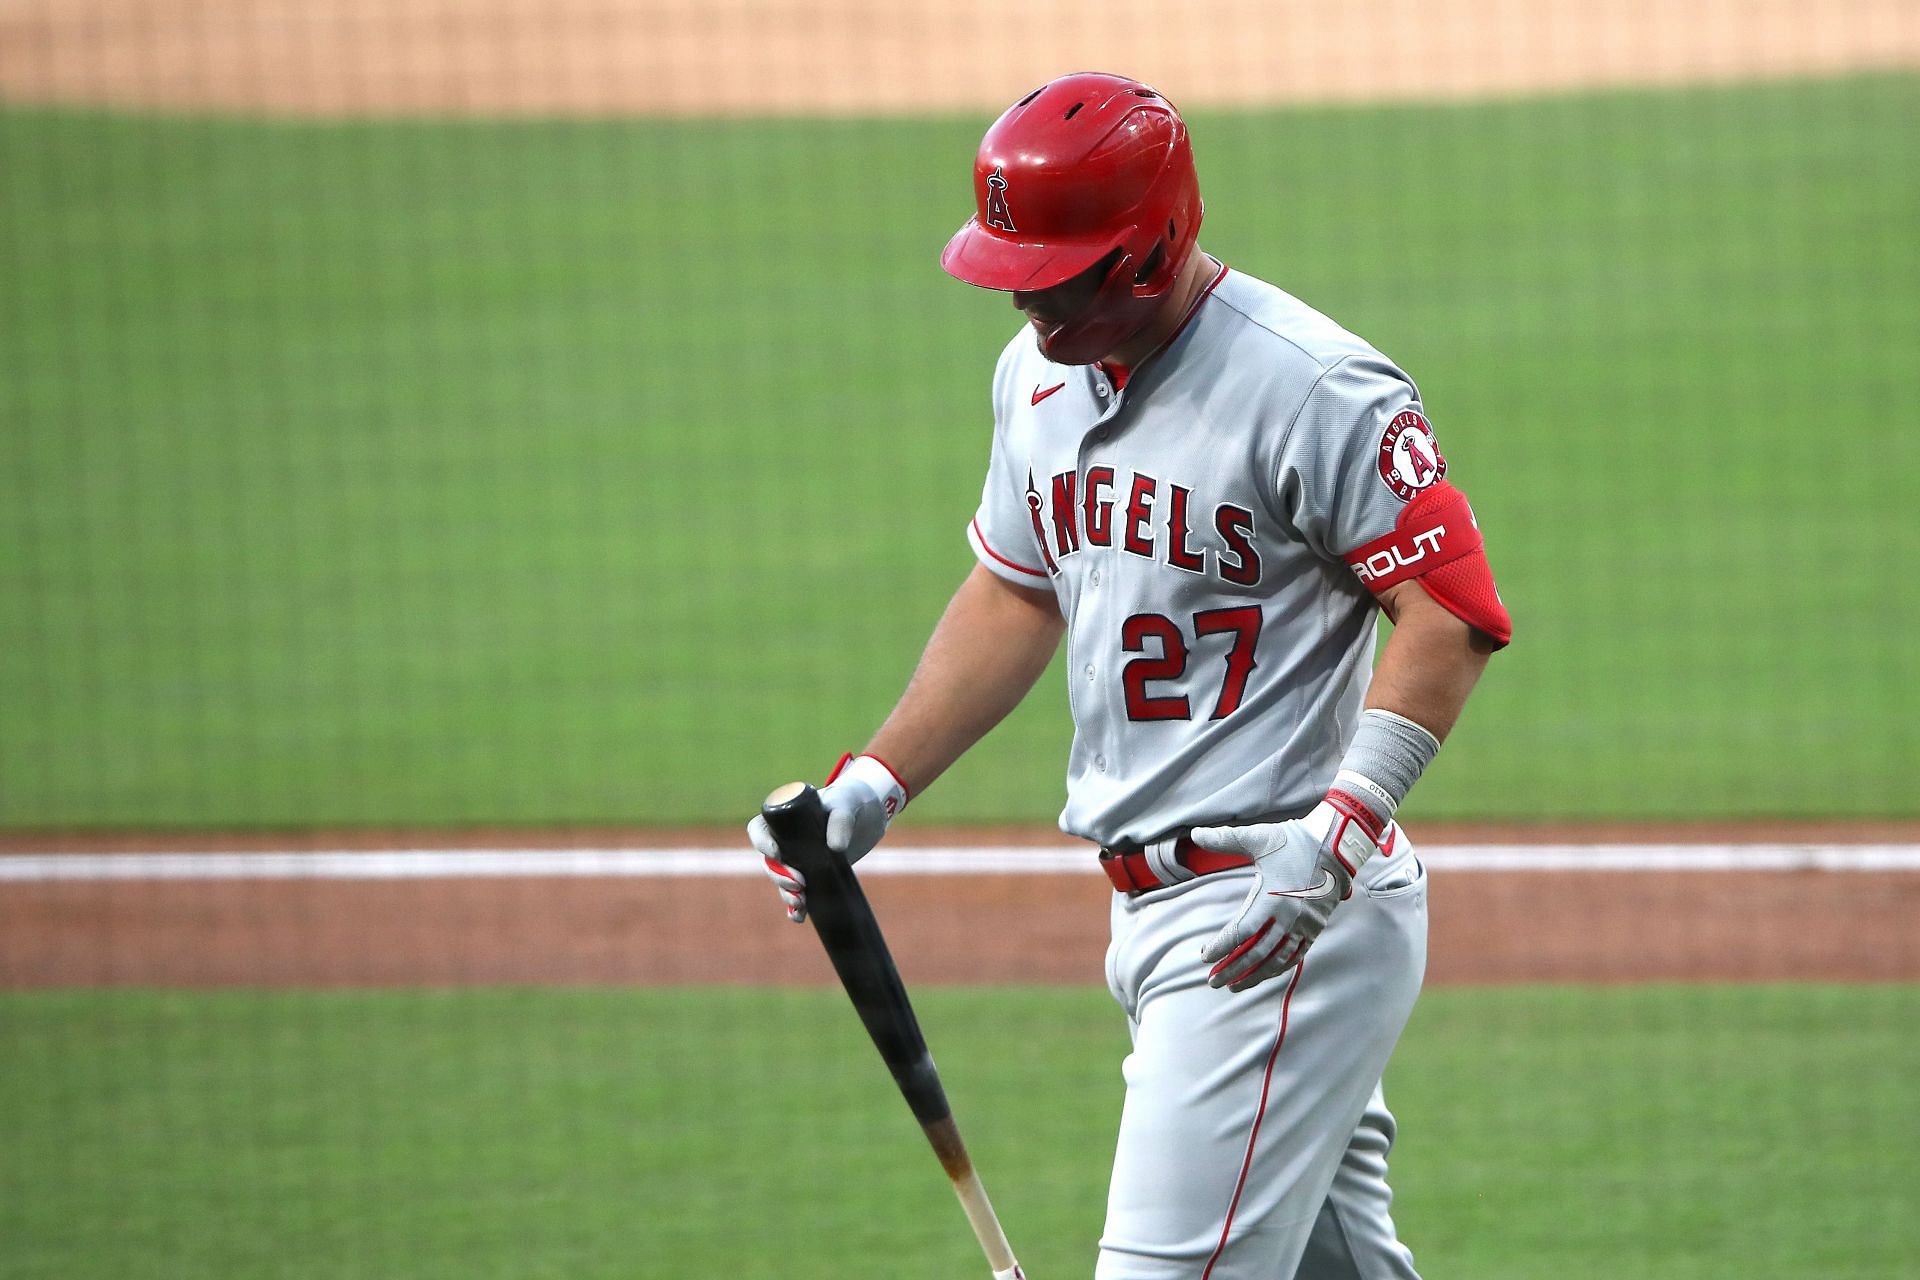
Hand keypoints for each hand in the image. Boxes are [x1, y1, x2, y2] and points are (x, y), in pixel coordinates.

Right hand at [747, 754, 906, 923]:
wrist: (869, 814)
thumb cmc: (851, 801)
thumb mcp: (847, 805)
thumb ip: (841, 821)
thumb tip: (836, 848)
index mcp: (785, 817)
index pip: (759, 829)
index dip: (761, 842)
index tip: (776, 854)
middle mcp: (787, 839)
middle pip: (770, 861)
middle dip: (779, 876)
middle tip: (799, 883)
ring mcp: (798, 858)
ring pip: (782, 880)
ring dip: (786, 894)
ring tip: (800, 904)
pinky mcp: (813, 874)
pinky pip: (797, 893)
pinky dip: (796, 907)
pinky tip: (799, 917)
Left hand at [1194, 791, 1390, 990]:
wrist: (1336, 845)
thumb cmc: (1294, 840)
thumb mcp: (1258, 837)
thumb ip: (1224, 839)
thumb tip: (1195, 833)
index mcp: (1272, 898)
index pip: (1241, 932)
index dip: (1221, 947)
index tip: (1205, 956)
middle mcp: (1288, 917)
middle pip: (1256, 953)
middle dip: (1233, 970)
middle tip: (1213, 982)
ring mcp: (1304, 925)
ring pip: (1277, 960)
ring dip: (1255, 976)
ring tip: (1235, 986)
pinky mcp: (1315, 928)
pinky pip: (1296, 956)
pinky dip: (1278, 969)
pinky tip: (1264, 975)